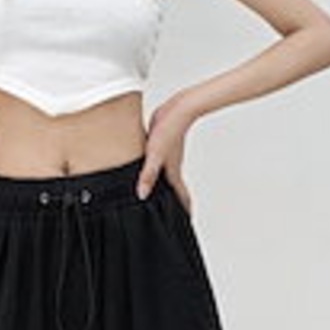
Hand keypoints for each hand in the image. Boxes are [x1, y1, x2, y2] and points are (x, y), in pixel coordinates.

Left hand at [137, 94, 195, 213]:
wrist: (178, 108)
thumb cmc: (169, 129)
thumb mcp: (155, 154)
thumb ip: (148, 175)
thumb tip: (142, 195)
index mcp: (172, 173)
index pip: (181, 197)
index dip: (184, 210)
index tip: (187, 220)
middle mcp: (172, 168)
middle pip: (175, 190)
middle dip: (175, 203)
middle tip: (174, 216)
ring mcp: (169, 158)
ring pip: (168, 179)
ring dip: (167, 189)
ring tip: (161, 199)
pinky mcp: (163, 148)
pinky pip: (161, 167)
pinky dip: (159, 175)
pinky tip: (149, 172)